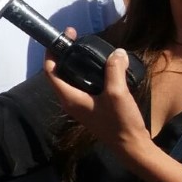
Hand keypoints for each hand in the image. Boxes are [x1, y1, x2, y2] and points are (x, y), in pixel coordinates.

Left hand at [44, 28, 152, 165]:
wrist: (131, 146)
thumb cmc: (120, 122)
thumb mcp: (118, 93)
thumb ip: (114, 70)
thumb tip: (117, 52)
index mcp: (69, 97)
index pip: (50, 71)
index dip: (53, 52)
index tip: (66, 36)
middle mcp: (70, 101)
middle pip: (59, 73)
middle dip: (65, 54)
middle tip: (78, 39)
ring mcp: (80, 105)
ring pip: (72, 79)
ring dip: (77, 63)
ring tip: (89, 50)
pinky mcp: (90, 107)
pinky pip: (83, 85)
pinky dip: (87, 73)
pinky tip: (102, 67)